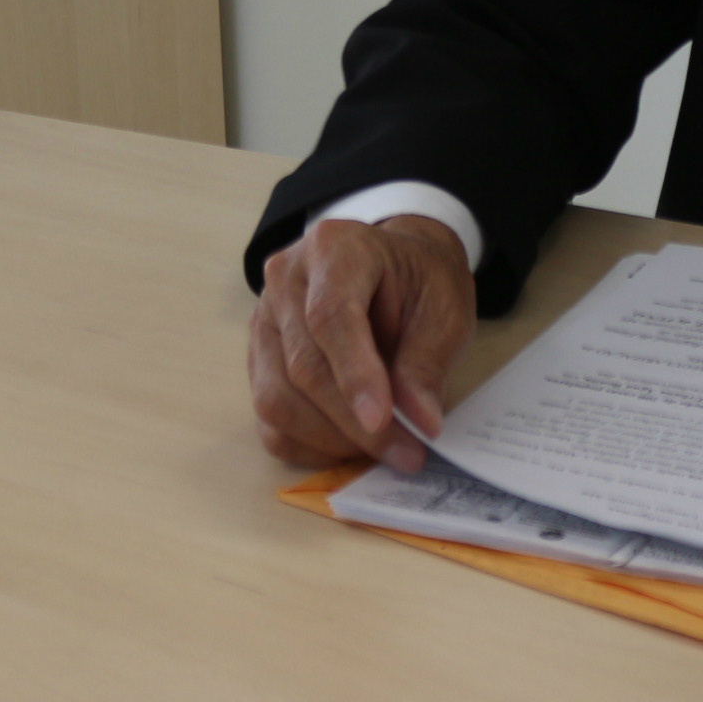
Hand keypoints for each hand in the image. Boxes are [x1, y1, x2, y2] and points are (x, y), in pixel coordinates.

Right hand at [248, 215, 476, 473]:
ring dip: (332, 440)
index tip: (381, 420)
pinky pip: (269, 420)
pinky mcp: (258, 359)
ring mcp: (264, 321)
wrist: (392, 266)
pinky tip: (352, 447)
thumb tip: (420, 421)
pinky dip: (310, 446)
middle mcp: (284, 280)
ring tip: (384, 450)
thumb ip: (428, 361)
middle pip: (302, 365)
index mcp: (334, 249)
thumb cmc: (418, 282)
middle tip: (408, 453)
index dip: (354, 374)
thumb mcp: (444, 308)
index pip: (330, 316)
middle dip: (354, 423)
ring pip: (277, 399)